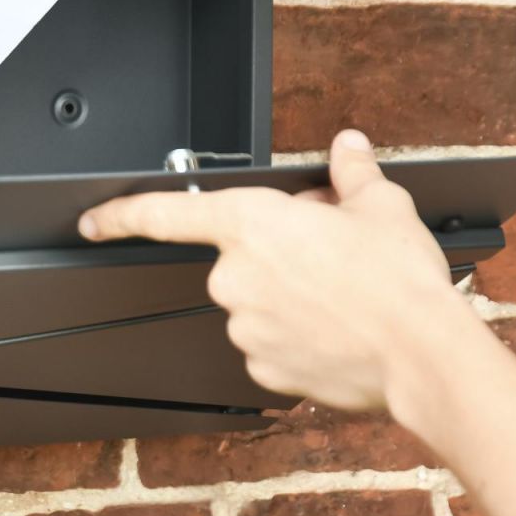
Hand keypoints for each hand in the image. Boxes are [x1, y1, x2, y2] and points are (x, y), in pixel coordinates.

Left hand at [78, 130, 466, 412]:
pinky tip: (333, 328)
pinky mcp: (263, 368)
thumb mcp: (380, 206)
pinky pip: (269, 341)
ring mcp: (245, 327)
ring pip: (254, 301)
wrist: (424, 358)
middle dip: (273, 251)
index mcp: (251, 225)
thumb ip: (351, 171)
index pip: (163, 214)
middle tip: (327, 252)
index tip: (91, 220)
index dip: (118, 214)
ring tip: (340, 294)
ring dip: (284, 294)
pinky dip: (294, 334)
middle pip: (237, 256)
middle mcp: (235, 277)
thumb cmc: (398, 283)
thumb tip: (348, 148)